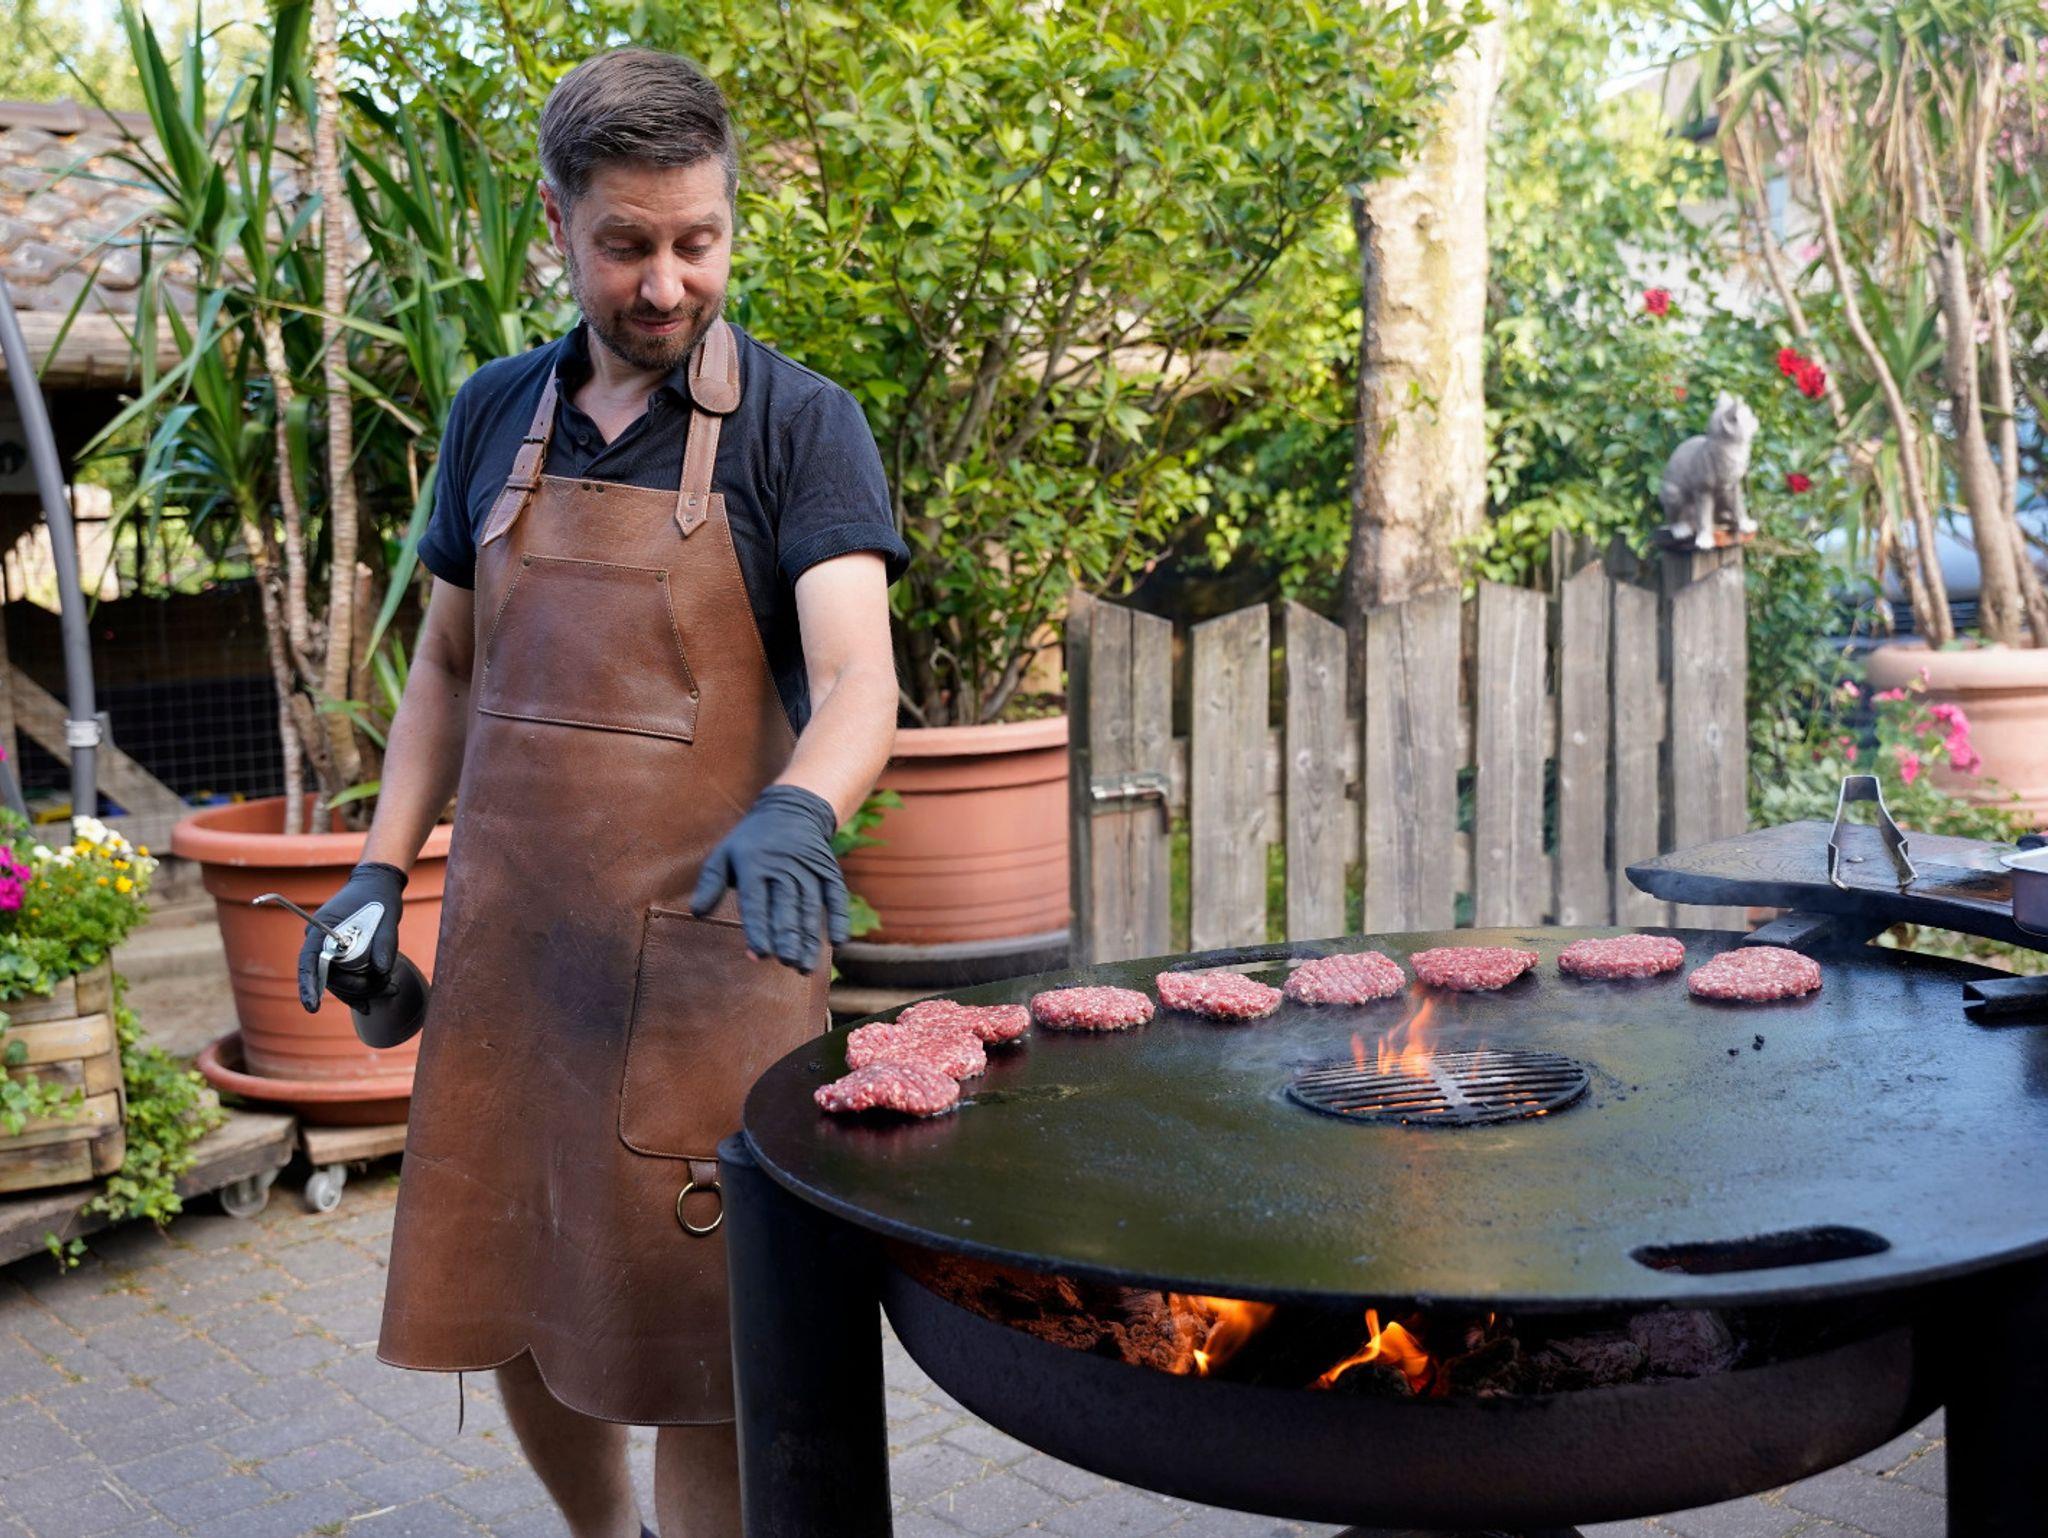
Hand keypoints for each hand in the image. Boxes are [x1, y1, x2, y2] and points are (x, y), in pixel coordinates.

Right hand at [296, 861, 406, 1011]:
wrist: (378, 885)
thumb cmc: (379, 897)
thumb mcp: (387, 919)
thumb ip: (384, 944)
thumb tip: (382, 971)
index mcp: (322, 929)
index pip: (309, 962)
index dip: (308, 985)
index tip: (312, 1007)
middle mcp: (321, 942)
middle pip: (329, 977)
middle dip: (356, 988)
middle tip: (386, 987)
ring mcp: (330, 950)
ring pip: (339, 981)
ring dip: (363, 990)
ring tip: (390, 990)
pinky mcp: (342, 956)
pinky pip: (345, 978)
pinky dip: (360, 988)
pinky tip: (372, 1000)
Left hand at [689, 783, 850, 973]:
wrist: (790, 810)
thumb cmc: (750, 841)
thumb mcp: (724, 854)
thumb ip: (710, 883)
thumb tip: (697, 914)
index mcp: (754, 863)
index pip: (756, 901)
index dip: (758, 928)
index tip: (759, 953)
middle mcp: (783, 866)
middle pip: (786, 907)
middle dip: (787, 937)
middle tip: (787, 963)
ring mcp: (809, 868)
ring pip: (810, 907)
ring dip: (809, 938)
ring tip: (804, 966)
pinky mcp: (828, 870)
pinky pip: (836, 896)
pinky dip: (839, 918)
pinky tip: (838, 942)